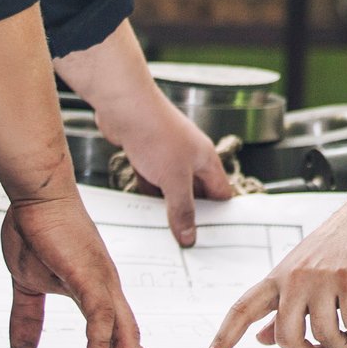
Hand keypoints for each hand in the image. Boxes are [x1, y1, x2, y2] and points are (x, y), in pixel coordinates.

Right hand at [1, 191, 155, 347]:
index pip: (117, 333)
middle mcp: (106, 288)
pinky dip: (100, 342)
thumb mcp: (28, 284)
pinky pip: (99, 315)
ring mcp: (100, 281)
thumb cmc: (37, 230)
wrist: (36, 194)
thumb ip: (28, 318)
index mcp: (96, 291)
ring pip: (122, 329)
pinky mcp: (87, 274)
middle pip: (130, 336)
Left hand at [97, 92, 235, 245]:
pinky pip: (152, 182)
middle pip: (197, 193)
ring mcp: (168, 156)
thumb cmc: (156, 132)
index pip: (222, 192)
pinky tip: (143, 211)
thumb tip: (189, 236)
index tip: (213, 238)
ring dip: (167, 207)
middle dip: (191, 215)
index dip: (219, 215)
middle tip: (185, 241)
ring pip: (172, 189)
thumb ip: (182, 209)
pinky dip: (149, 195)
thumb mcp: (174, 179)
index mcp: (206, 160)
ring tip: (164, 232)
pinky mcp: (147, 155)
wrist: (125, 106)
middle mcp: (190, 157)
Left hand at [206, 175, 346, 347]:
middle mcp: (296, 277)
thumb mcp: (304, 270)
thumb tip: (263, 337)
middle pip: (286, 337)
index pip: (243, 309)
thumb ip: (282, 306)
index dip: (223, 338)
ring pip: (323, 335)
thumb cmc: (344, 241)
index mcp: (281, 275)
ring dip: (342, 344)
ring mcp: (323, 278)